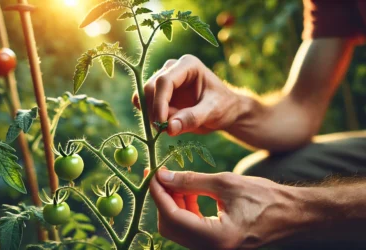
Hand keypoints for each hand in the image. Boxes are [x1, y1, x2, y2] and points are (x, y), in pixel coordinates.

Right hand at [132, 55, 248, 135]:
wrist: (225, 110)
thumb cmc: (223, 106)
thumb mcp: (213, 112)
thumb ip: (192, 118)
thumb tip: (169, 128)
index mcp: (188, 65)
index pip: (164, 81)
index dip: (160, 103)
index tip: (162, 124)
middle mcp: (172, 68)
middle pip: (150, 88)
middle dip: (155, 111)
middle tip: (167, 130)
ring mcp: (163, 80)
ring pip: (144, 97)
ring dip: (153, 116)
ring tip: (174, 126)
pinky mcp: (158, 93)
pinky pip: (144, 105)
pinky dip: (151, 117)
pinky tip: (168, 124)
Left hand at [148, 169, 302, 248]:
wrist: (290, 215)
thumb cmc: (265, 198)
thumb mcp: (226, 183)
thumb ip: (191, 181)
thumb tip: (163, 177)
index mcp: (216, 238)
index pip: (173, 217)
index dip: (159, 194)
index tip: (152, 173)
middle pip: (171, 226)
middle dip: (164, 199)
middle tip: (163, 175)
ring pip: (178, 227)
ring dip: (173, 203)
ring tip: (178, 180)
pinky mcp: (214, 244)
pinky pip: (190, 229)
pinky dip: (185, 209)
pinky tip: (189, 192)